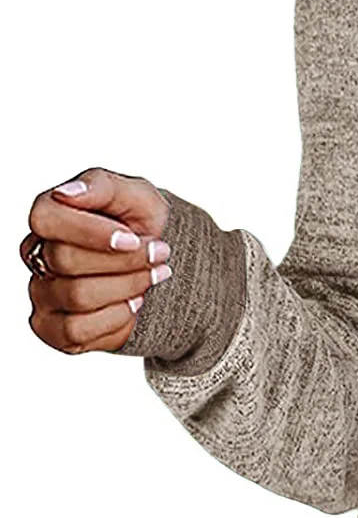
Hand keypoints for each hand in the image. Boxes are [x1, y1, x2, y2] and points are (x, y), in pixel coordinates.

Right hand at [23, 168, 172, 353]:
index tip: (133, 238)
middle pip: (67, 261)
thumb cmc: (141, 224)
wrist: (161, 264)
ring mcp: (42, 294)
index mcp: (49, 216)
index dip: (91, 232)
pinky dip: (117, 318)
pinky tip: (134, 303)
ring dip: (127, 287)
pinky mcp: (54, 330)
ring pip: (77, 296)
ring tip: (153, 277)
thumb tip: (67, 193)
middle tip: (159, 255)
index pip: (47, 220)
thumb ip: (101, 186)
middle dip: (124, 261)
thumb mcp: (136, 196)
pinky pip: (77, 331)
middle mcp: (36, 255)